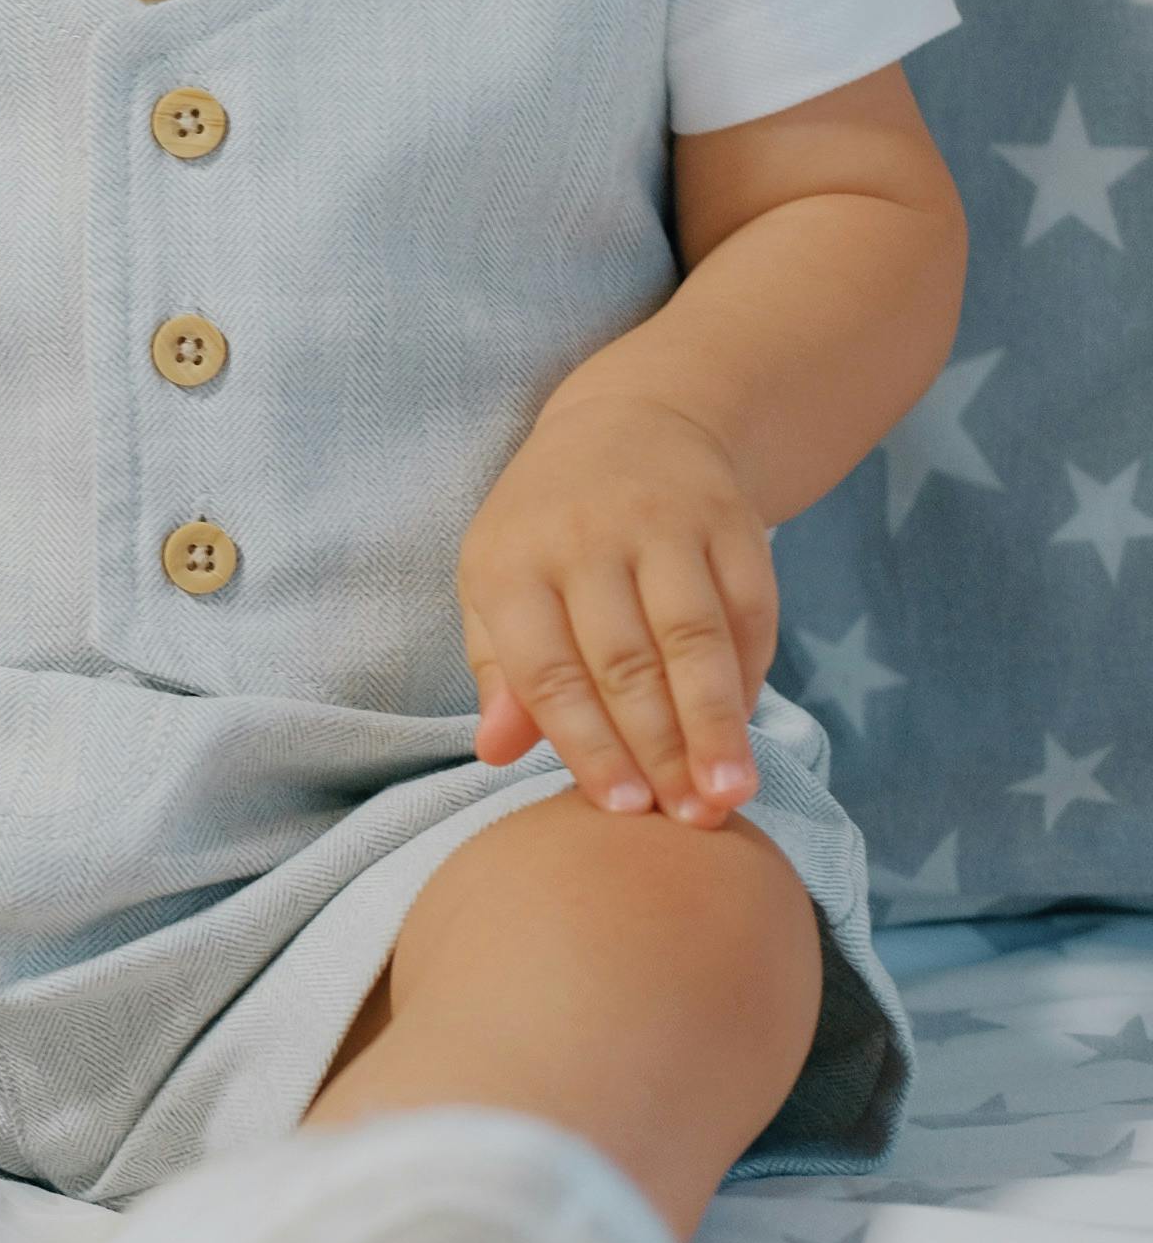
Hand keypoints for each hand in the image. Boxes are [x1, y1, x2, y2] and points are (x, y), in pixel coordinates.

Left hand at [455, 393, 777, 824]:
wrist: (630, 420)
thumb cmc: (546, 531)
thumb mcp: (497, 586)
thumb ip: (500, 671)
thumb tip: (493, 752)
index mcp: (512, 563)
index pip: (550, 671)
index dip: (588, 745)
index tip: (622, 811)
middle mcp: (586, 539)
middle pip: (628, 663)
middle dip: (659, 749)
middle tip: (688, 822)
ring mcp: (663, 524)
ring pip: (695, 639)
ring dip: (715, 724)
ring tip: (730, 794)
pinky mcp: (728, 520)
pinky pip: (748, 609)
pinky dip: (748, 676)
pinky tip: (743, 729)